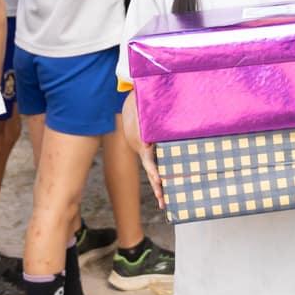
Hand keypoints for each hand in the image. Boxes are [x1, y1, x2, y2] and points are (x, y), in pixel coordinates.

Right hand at [122, 92, 163, 207]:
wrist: (129, 109)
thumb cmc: (135, 104)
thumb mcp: (137, 100)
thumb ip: (141, 98)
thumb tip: (143, 90)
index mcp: (142, 140)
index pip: (147, 155)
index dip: (152, 166)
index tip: (157, 176)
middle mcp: (143, 150)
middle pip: (150, 169)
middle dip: (155, 183)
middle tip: (161, 196)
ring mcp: (146, 153)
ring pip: (153, 172)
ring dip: (158, 188)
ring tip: (163, 203)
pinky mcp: (151, 152)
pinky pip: (156, 167)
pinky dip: (159, 180)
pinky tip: (165, 192)